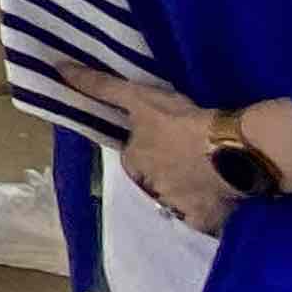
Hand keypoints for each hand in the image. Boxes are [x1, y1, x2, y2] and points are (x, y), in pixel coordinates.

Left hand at [65, 68, 230, 232]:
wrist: (231, 147)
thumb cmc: (180, 121)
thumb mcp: (138, 97)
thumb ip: (100, 86)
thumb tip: (60, 69)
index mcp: (133, 163)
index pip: (134, 158)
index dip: (147, 149)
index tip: (165, 141)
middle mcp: (151, 190)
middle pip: (154, 182)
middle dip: (164, 173)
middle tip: (187, 158)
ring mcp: (179, 209)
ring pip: (177, 202)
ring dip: (185, 192)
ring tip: (206, 176)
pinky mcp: (206, 222)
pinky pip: (203, 221)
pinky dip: (208, 213)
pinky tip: (219, 200)